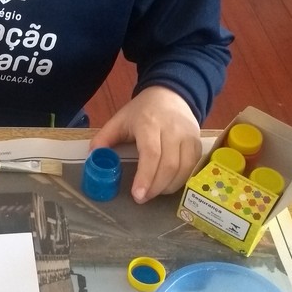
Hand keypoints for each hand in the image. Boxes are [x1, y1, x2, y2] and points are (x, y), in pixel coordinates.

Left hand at [90, 87, 200, 202]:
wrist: (171, 94)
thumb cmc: (142, 111)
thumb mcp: (120, 120)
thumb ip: (104, 138)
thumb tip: (92, 158)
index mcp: (149, 123)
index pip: (151, 154)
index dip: (146, 177)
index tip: (137, 195)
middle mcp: (172, 130)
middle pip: (169, 165)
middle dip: (156, 187)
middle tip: (142, 198)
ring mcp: (188, 136)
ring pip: (184, 169)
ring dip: (169, 187)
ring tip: (154, 192)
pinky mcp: (198, 142)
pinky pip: (193, 167)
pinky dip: (181, 180)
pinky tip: (168, 185)